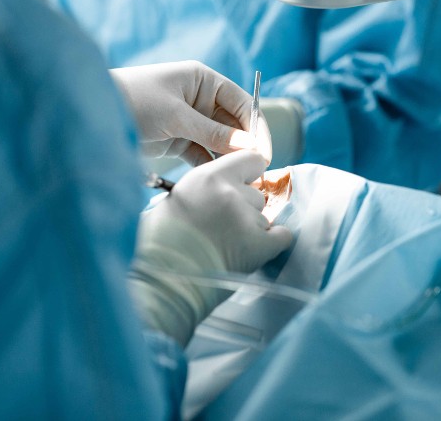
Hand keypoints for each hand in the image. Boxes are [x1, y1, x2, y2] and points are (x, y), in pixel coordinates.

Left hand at [110, 61, 271, 165]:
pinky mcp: (178, 140)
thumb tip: (248, 146)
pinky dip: (211, 165)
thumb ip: (212, 132)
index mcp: (204, 81)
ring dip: (230, 158)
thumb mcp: (176, 116)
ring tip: (239, 179)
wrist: (92, 114)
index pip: (242, 103)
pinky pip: (203, 154)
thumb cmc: (133, 101)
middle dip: (245, 146)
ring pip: (220, 141)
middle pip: (234, 125)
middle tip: (256, 172)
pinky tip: (218, 178)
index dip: (256, 127)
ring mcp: (190, 121)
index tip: (264, 152)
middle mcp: (201, 99)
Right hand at [147, 150, 291, 272]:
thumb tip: (218, 193)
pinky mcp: (259, 245)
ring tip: (227, 247)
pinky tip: (253, 251)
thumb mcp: (174, 200)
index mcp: (207, 177)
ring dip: (252, 231)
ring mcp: (246, 218)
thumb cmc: (158, 245)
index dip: (249, 175)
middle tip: (224, 228)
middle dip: (245, 210)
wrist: (161, 281)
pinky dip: (272, 244)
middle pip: (257, 195)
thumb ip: (202, 190)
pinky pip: (282, 237)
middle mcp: (230, 193)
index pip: (251, 159)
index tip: (242, 186)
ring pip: (264, 218)